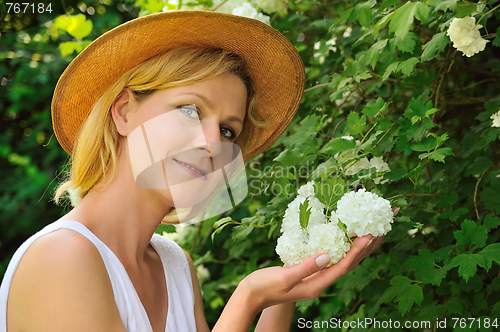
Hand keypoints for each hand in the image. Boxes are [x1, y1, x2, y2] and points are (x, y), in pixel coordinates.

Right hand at [240, 206, 399, 310]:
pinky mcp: (311, 270)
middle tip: (383, 226)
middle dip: (369, 245)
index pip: (344, 265)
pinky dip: (344, 245)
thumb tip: (327, 255)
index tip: (371, 234)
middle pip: (351, 261)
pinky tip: (346, 235)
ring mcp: (317, 276)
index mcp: (317, 284)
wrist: (252, 295)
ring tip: (374, 228)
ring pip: (345, 258)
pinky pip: (333, 256)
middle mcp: (322, 281)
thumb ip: (306, 267)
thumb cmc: (265, 286)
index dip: (358, 250)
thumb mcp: (285, 277)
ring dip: (360, 244)